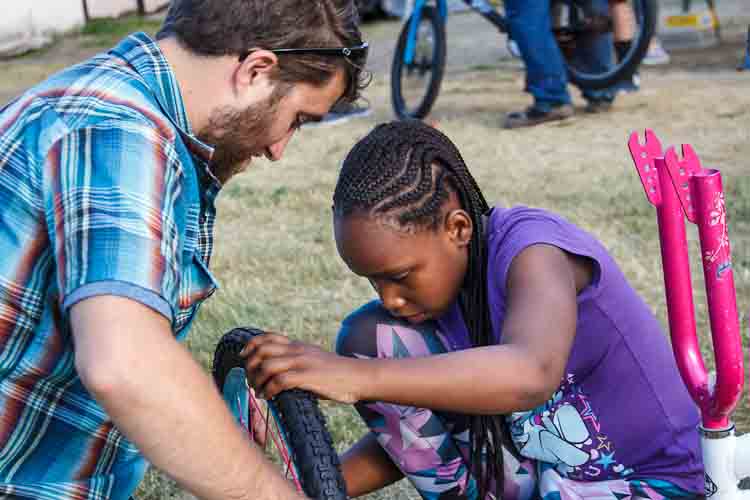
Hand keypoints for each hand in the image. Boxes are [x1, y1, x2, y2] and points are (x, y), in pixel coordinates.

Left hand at [239, 332, 365, 403]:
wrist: (358, 377)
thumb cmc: (337, 374)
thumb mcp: (314, 360)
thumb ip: (298, 362)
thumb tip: (279, 374)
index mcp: (298, 346)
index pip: (268, 337)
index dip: (251, 345)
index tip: (243, 356)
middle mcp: (297, 351)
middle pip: (262, 350)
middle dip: (250, 365)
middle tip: (250, 380)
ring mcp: (302, 363)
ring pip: (267, 365)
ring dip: (257, 380)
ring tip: (258, 391)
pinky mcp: (307, 376)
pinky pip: (279, 381)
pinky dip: (268, 390)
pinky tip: (268, 397)